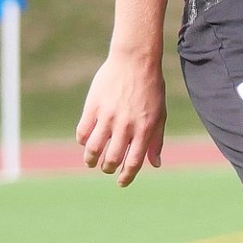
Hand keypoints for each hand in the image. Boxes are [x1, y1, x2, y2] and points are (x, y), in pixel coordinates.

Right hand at [75, 52, 165, 185]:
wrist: (135, 60)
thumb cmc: (150, 88)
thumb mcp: (159, 114)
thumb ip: (156, 140)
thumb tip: (155, 164)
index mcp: (144, 129)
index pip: (133, 162)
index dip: (126, 176)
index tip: (121, 182)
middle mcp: (126, 126)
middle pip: (111, 159)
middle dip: (108, 168)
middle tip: (106, 167)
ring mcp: (108, 116)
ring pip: (93, 148)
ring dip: (90, 159)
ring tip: (91, 161)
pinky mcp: (93, 106)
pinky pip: (82, 131)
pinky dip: (82, 140)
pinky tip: (86, 141)